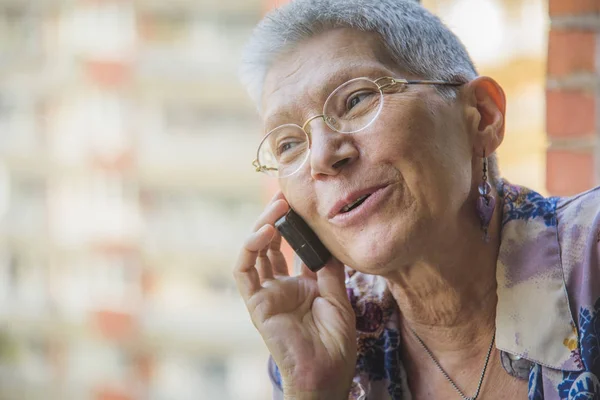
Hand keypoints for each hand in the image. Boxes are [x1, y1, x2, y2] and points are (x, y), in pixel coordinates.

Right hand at [233, 193, 356, 398]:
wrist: (326, 374)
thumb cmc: (335, 343)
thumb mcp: (339, 297)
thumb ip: (329, 268)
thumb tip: (328, 238)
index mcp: (302, 285)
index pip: (294, 247)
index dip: (296, 225)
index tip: (303, 202)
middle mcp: (282, 286)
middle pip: (272, 245)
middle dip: (277, 219)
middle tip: (286, 195)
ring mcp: (267, 294)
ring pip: (255, 252)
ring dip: (262, 226)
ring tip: (277, 206)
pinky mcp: (256, 303)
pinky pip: (244, 272)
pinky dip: (250, 249)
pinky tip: (265, 232)